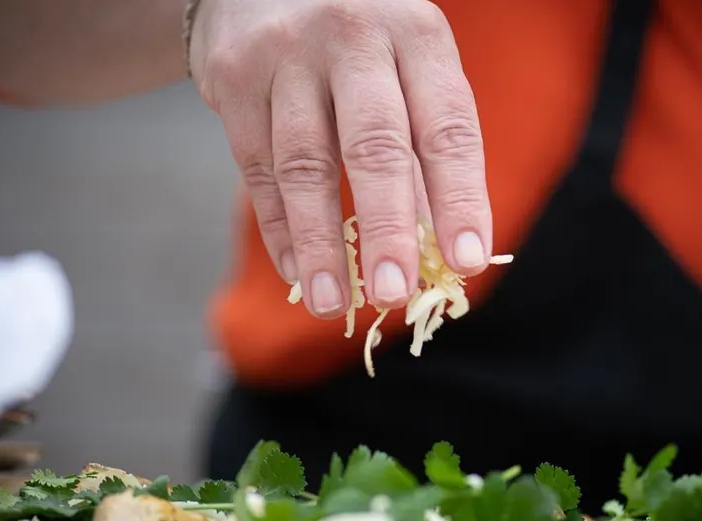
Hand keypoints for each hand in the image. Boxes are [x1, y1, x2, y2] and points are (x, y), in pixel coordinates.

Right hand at [187, 0, 492, 317]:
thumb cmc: (360, 44)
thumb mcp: (406, 70)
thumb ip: (423, 151)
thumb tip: (443, 253)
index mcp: (416, 35)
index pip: (447, 127)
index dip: (459, 199)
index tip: (467, 261)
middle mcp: (353, 37)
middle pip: (373, 146)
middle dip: (385, 229)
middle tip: (396, 296)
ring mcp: (287, 55)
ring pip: (305, 164)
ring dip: (320, 245)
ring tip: (333, 304)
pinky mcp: (233, 78)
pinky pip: (257, 168)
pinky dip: (279, 228)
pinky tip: (297, 272)